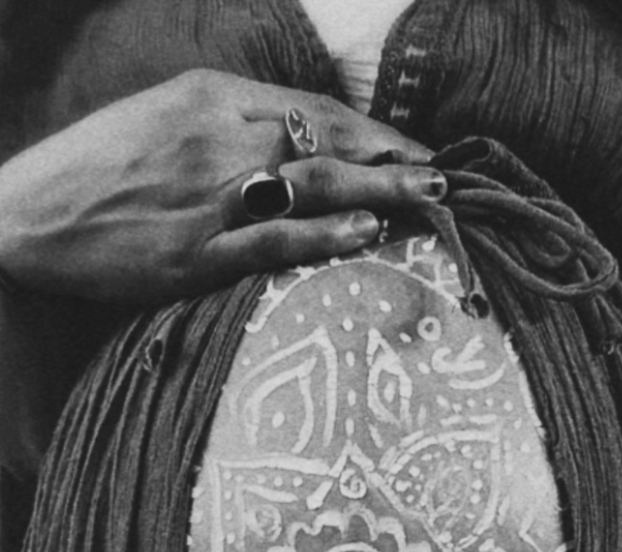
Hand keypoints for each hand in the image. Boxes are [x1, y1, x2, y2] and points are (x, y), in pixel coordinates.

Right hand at [0, 69, 442, 303]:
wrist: (25, 214)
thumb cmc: (95, 168)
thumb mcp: (163, 118)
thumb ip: (228, 124)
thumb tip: (291, 141)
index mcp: (211, 97)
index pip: (315, 110)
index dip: (373, 129)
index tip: (412, 147)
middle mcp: (219, 138)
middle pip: (328, 142)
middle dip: (394, 158)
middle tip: (446, 175)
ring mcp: (210, 196)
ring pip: (315, 187)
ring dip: (381, 191)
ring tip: (432, 200)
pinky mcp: (196, 252)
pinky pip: (276, 239)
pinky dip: (327, 236)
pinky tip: (369, 233)